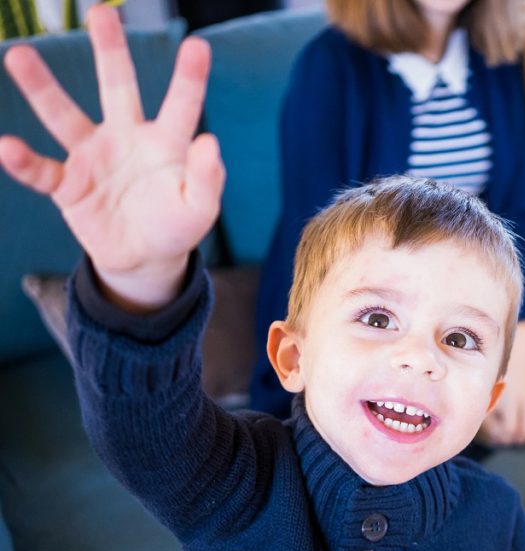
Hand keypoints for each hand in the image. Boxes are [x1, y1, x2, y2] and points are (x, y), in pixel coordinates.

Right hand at [0, 6, 223, 312]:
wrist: (145, 257)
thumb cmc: (177, 224)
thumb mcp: (200, 208)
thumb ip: (208, 178)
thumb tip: (210, 142)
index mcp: (166, 141)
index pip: (181, 105)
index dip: (189, 77)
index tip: (198, 45)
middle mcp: (126, 137)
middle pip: (117, 87)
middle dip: (110, 52)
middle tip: (101, 12)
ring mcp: (93, 157)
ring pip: (65, 117)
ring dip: (43, 89)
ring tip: (19, 56)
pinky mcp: (68, 185)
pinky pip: (42, 170)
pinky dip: (23, 161)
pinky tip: (7, 147)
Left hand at [478, 321, 524, 445]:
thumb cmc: (502, 361)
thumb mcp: (490, 379)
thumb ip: (486, 400)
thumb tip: (477, 420)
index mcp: (507, 394)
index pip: (505, 428)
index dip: (498, 437)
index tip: (493, 436)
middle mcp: (524, 397)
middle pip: (521, 431)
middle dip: (511, 439)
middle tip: (504, 439)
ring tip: (517, 436)